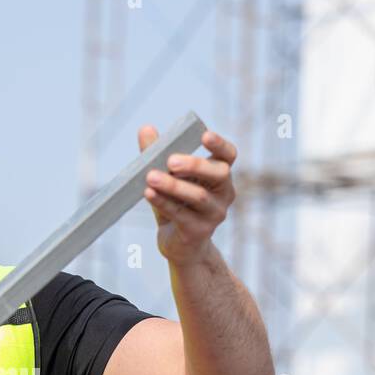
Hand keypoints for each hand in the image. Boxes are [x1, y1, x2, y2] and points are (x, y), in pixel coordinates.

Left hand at [138, 126, 237, 266]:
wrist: (179, 245)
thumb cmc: (176, 205)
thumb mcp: (166, 177)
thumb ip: (157, 154)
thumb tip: (145, 128)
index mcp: (219, 175)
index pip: (229, 155)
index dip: (220, 144)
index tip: (204, 135)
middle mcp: (223, 193)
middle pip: (219, 174)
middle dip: (195, 165)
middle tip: (171, 160)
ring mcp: (214, 214)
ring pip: (198, 197)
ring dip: (173, 186)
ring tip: (150, 177)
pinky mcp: (199, 231)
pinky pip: (181, 215)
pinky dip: (164, 203)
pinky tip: (148, 194)